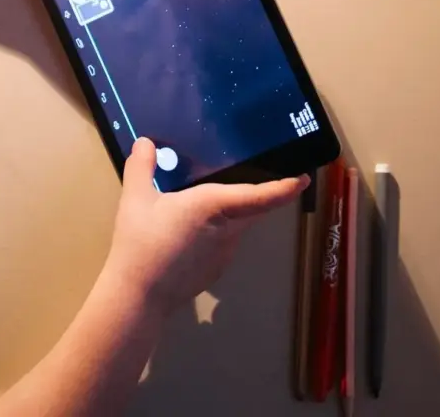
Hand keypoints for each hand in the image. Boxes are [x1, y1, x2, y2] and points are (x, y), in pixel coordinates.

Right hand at [103, 138, 307, 316]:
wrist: (137, 297)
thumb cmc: (140, 244)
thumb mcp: (135, 199)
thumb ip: (141, 167)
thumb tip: (144, 142)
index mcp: (213, 206)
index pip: (259, 195)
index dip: (284, 187)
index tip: (303, 178)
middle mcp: (226, 229)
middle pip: (252, 208)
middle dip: (258, 193)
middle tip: (256, 174)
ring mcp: (223, 253)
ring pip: (237, 225)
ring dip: (231, 213)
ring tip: (204, 204)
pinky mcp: (215, 270)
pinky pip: (224, 242)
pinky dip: (217, 232)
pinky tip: (190, 233)